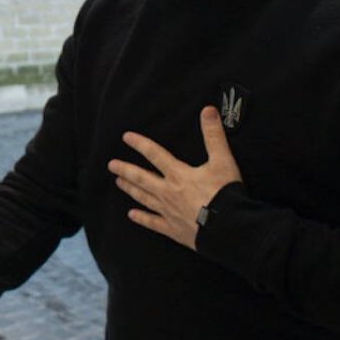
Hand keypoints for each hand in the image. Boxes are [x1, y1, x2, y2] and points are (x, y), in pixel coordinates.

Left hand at [107, 106, 242, 249]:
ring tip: (119, 183)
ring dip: (130, 189)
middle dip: (125, 170)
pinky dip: (142, 218)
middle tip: (111, 165)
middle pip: (142, 178)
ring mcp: (169, 211)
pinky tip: (132, 215)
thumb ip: (214, 135)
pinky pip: (153, 223)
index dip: (140, 144)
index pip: (155, 154)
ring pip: (144, 198)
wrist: (228, 228)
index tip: (126, 137)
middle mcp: (168, 192)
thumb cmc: (225, 195)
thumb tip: (208, 110)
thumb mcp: (223, 161)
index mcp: (179, 175)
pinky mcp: (173, 229)